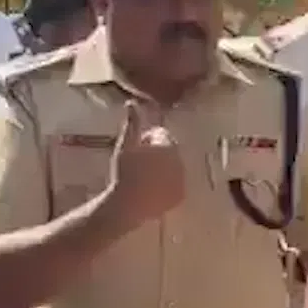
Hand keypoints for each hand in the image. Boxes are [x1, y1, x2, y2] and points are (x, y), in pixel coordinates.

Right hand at [103, 100, 185, 228]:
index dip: (146, 140)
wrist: (128, 205)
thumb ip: (132, 123)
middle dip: (156, 153)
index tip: (135, 150)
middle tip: (138, 164)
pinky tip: (151, 190)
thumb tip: (132, 102)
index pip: (160, 135)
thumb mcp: (125, 145)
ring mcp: (182, 180)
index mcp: (168, 146)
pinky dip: (166, 185)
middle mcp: (180, 162)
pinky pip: (175, 185)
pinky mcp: (181, 196)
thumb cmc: (125, 173)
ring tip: (143, 178)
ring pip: (173, 167)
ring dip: (162, 168)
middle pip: (169, 151)